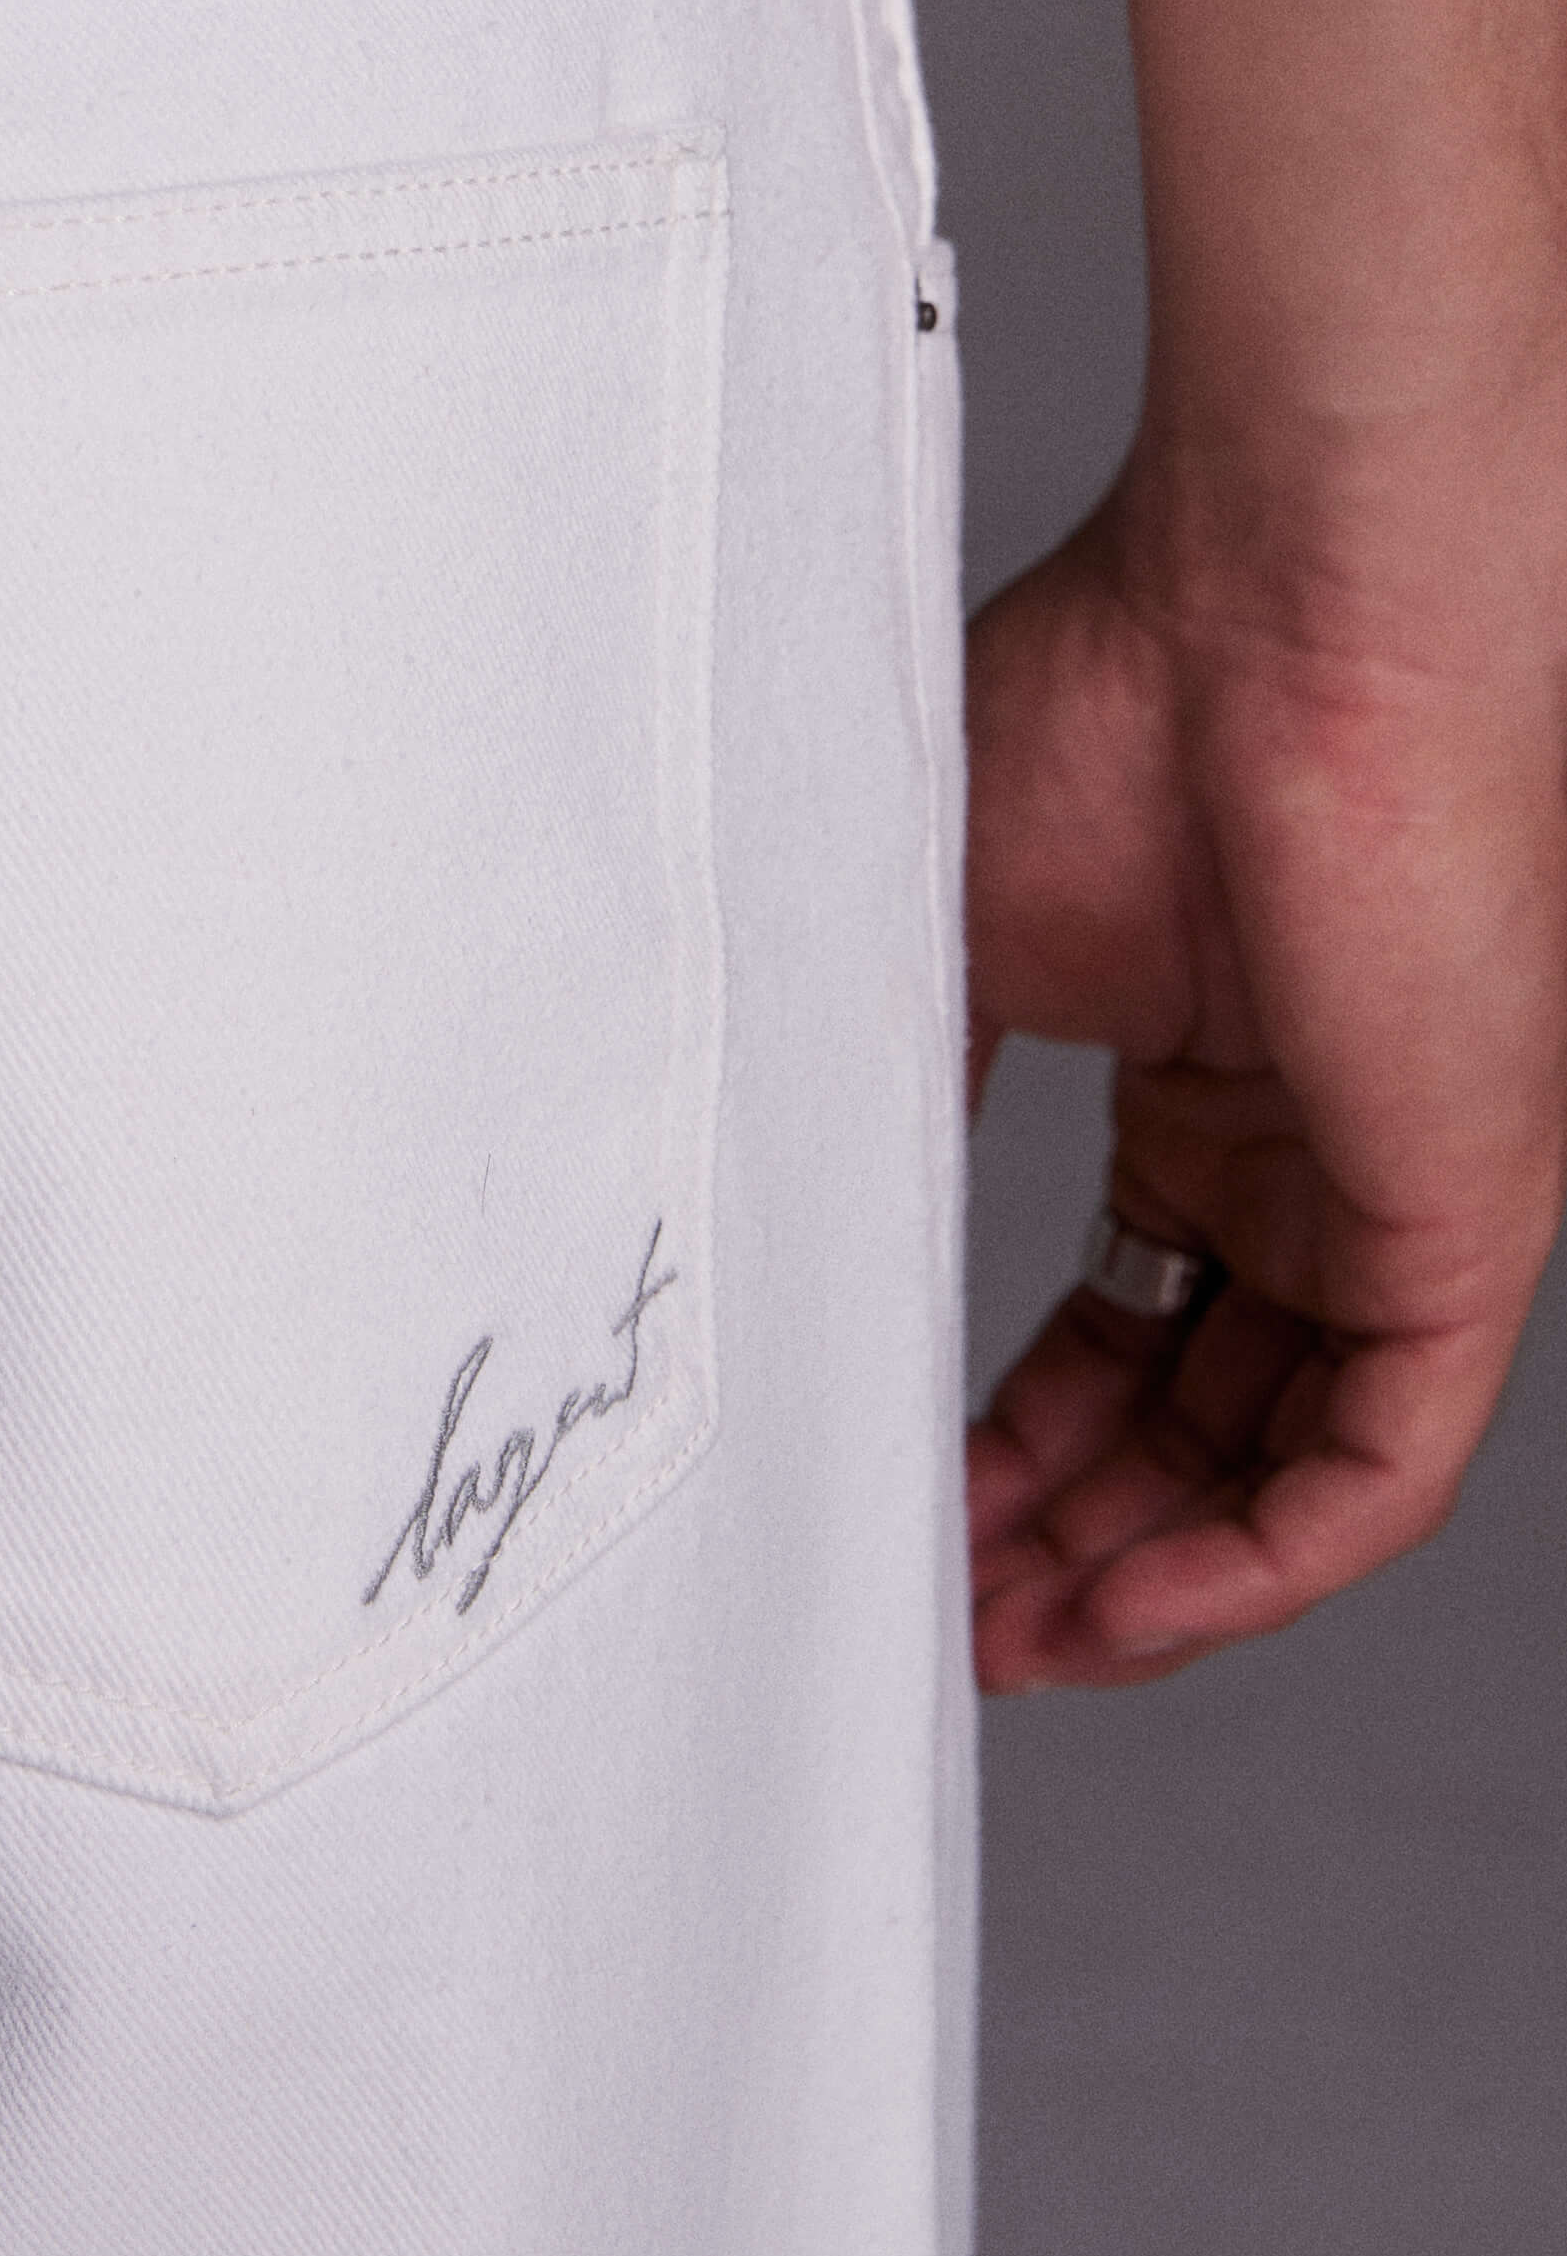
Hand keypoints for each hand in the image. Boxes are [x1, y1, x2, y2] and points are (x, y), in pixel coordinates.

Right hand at [962, 420, 1566, 1692]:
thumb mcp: (943, 938)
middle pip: (1196, 1419)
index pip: (1119, 1322)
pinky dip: (1252, 1563)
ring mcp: (1388, 1199)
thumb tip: (790, 1245)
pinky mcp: (1465, 1231)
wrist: (1282, 616)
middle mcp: (1305, 1156)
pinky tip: (1128, 1607)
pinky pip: (1376, 1468)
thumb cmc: (1119, 708)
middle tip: (945, 1611)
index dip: (1013, 1440)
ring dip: (1146, 1579)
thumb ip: (895, 1102)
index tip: (907, 1511)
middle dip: (1067, 1536)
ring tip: (1010, 1638)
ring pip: (1283, 1468)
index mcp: (1199, 1081)